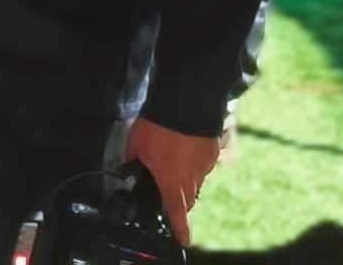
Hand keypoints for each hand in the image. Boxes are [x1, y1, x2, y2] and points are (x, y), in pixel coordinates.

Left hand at [125, 117, 219, 245]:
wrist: (185, 102)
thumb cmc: (158, 126)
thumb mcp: (137, 144)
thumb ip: (134, 160)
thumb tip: (129, 165)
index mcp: (171, 182)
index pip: (177, 214)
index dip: (180, 230)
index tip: (184, 240)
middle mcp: (191, 178)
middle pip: (187, 198)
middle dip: (178, 197)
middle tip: (167, 186)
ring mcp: (205, 165)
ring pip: (196, 180)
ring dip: (186, 175)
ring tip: (174, 155)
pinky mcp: (213, 151)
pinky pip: (204, 162)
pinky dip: (195, 159)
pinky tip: (184, 144)